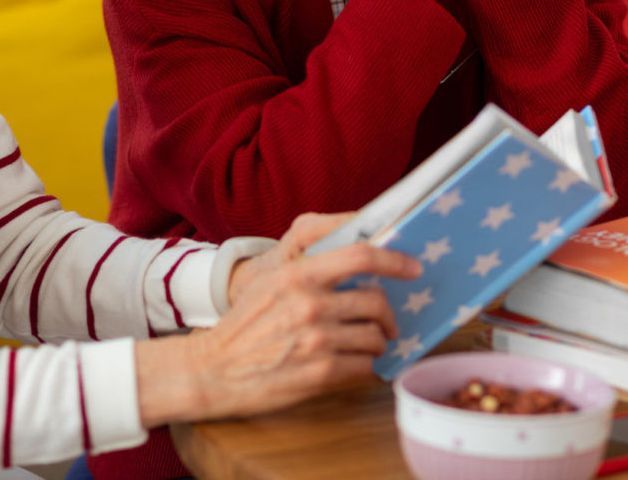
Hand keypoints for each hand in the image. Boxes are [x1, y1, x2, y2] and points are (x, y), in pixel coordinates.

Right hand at [134, 214, 420, 427]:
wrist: (216, 368)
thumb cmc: (245, 323)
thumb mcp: (270, 282)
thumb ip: (309, 270)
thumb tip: (358, 264)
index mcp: (299, 274)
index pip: (361, 256)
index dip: (394, 260)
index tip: (412, 268)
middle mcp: (311, 303)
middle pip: (377, 301)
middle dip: (388, 316)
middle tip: (385, 323)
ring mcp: (318, 339)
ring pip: (375, 337)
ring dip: (376, 343)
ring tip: (362, 345)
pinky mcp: (322, 372)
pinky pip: (366, 366)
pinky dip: (365, 366)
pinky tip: (350, 364)